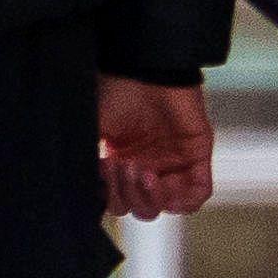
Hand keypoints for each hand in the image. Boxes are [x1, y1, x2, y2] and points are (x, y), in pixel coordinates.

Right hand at [98, 77, 219, 220]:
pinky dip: (183, 198)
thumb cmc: (118, 90)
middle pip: (142, 209)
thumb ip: (86, 159)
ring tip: (142, 171)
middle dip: (128, 195)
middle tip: (124, 166)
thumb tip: (79, 187)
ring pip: (168, 205)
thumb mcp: (93, 128)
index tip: (104, 169)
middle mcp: (150, 167)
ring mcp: (175, 163)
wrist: (145, 68)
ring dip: (151, 197)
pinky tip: (163, 182)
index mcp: (125, 165)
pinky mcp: (197, 154)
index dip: (111, 195)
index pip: (120, 203)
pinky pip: (198, 193)